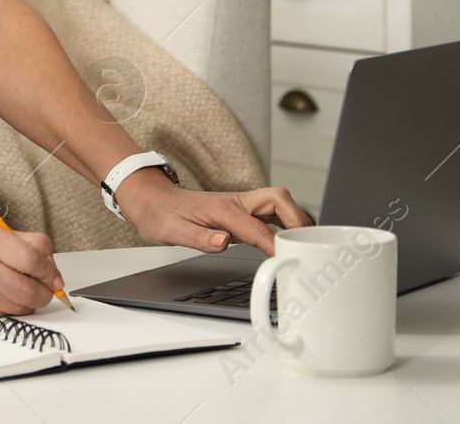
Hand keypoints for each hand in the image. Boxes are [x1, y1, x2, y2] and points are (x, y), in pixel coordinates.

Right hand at [0, 226, 66, 315]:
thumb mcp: (2, 237)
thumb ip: (34, 249)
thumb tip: (56, 278)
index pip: (31, 259)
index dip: (49, 273)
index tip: (54, 279)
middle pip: (27, 289)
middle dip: (44, 294)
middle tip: (46, 292)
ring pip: (18, 307)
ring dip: (29, 305)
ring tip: (22, 292)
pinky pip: (5, 316)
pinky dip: (13, 311)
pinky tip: (6, 299)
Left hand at [117, 169, 311, 254]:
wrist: (151, 200)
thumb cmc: (160, 215)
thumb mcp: (171, 231)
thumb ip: (198, 238)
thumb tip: (223, 242)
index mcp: (221, 209)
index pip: (256, 227)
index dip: (274, 244)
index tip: (287, 259)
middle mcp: (235, 202)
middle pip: (278, 200)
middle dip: (297, 219)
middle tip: (307, 244)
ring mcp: (239, 204)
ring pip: (278, 203)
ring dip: (295, 219)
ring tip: (307, 243)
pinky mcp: (240, 210)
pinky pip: (270, 213)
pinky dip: (285, 223)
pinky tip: (289, 239)